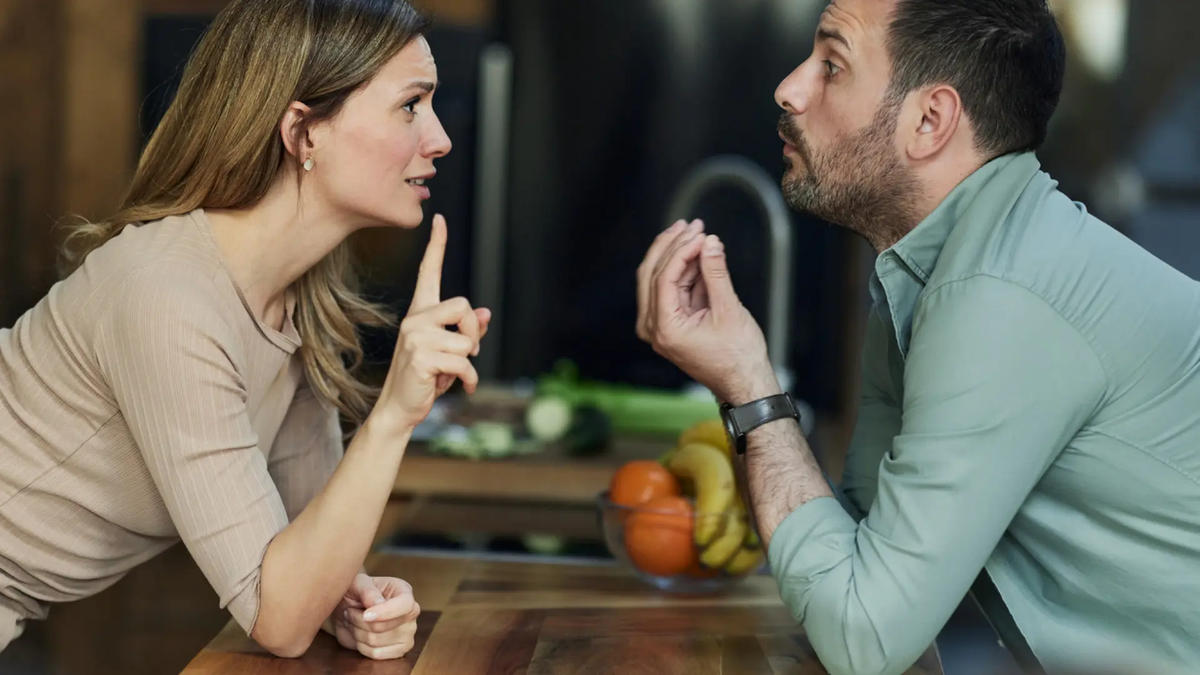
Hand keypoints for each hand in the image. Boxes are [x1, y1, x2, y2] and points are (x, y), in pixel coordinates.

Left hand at [329, 574, 419, 659]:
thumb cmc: (355, 592)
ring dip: (357, 632)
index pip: (405, 605)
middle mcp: (410, 614)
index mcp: (404, 592)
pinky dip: (361, 646)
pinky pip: (376, 654)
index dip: (386, 612)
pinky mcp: (399, 650)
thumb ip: (368, 591)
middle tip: (350, 611)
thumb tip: (377, 604)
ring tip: (354, 622)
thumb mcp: (358, 584)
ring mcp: (407, 634)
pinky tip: (360, 635)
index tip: (366, 615)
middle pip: (383, 627)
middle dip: (359, 621)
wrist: (348, 609)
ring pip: (376, 642)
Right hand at [373, 214, 491, 431]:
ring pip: (467, 340)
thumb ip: (466, 330)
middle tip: (466, 354)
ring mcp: (415, 337)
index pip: (428, 272)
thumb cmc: (425, 378)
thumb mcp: (448, 351)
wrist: (400, 408)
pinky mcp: (421, 357)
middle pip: (463, 305)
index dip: (436, 246)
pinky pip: (464, 362)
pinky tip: (456, 387)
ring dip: (468, 363)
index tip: (439, 219)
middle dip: (473, 332)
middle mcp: (415, 319)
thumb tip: (485, 313)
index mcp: (420, 313)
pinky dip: (468, 379)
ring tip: (450, 374)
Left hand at [636, 219, 779, 403]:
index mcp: (664, 329)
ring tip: (698, 234)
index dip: (681, 250)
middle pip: (651, 274)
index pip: (663, 277)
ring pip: (658, 279)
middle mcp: (654, 328)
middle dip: (671, 246)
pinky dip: (683, 271)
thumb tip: (710, 242)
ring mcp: (659, 327)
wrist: (744, 383)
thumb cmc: (738, 357)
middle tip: (691, 225)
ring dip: (677, 255)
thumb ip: (717, 274)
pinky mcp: (669, 323)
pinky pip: (670, 290)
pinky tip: (699, 255)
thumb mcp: (729, 310)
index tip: (700, 233)